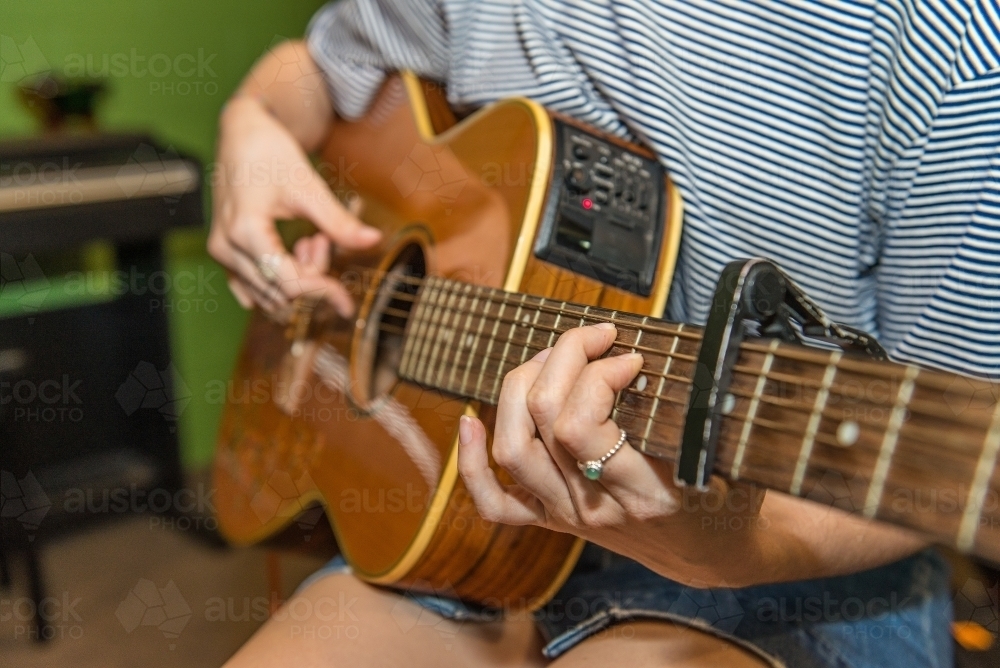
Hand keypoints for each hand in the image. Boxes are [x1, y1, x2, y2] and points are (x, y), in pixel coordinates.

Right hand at [208, 96, 380, 317]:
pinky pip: (254, 287)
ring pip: (268, 292)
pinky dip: (280, 277)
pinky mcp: (224, 253)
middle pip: (280, 291)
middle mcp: (226, 247)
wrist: (243, 134)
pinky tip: (293, 250)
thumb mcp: (309, 187)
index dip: (323, 293)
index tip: (347, 303)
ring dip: (297, 275)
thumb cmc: (272, 153)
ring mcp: (221, 251)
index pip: (289, 283)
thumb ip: (339, 221)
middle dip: (312, 273)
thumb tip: (373, 240)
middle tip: (323, 237)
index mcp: (245, 230)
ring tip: (310, 237)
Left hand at [458, 323, 770, 587]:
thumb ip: (694, 412)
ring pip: (511, 447)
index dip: (596, 375)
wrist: (714, 554)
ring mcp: (568, 515)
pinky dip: (471, 463)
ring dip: (523, 385)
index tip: (629, 357)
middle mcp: (596, 507)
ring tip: (556, 357)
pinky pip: (494, 502)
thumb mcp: (724, 455)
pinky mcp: (552, 519)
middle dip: (562, 359)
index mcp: (644, 493)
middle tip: (596, 338)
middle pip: (541, 422)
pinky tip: (471, 420)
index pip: (581, 425)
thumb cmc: (727, 497)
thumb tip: (646, 354)